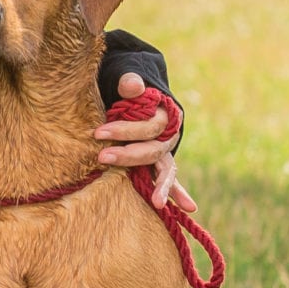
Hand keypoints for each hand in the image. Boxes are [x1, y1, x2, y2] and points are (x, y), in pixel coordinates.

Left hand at [95, 71, 194, 210]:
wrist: (138, 97)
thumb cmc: (130, 89)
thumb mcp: (129, 79)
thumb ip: (131, 82)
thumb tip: (132, 85)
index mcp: (166, 115)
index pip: (148, 126)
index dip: (125, 129)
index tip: (99, 133)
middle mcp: (169, 135)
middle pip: (152, 149)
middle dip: (128, 155)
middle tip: (103, 157)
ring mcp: (166, 151)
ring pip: (167, 169)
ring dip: (163, 186)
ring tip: (158, 203)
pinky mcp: (160, 162)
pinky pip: (170, 178)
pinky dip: (177, 192)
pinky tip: (189, 208)